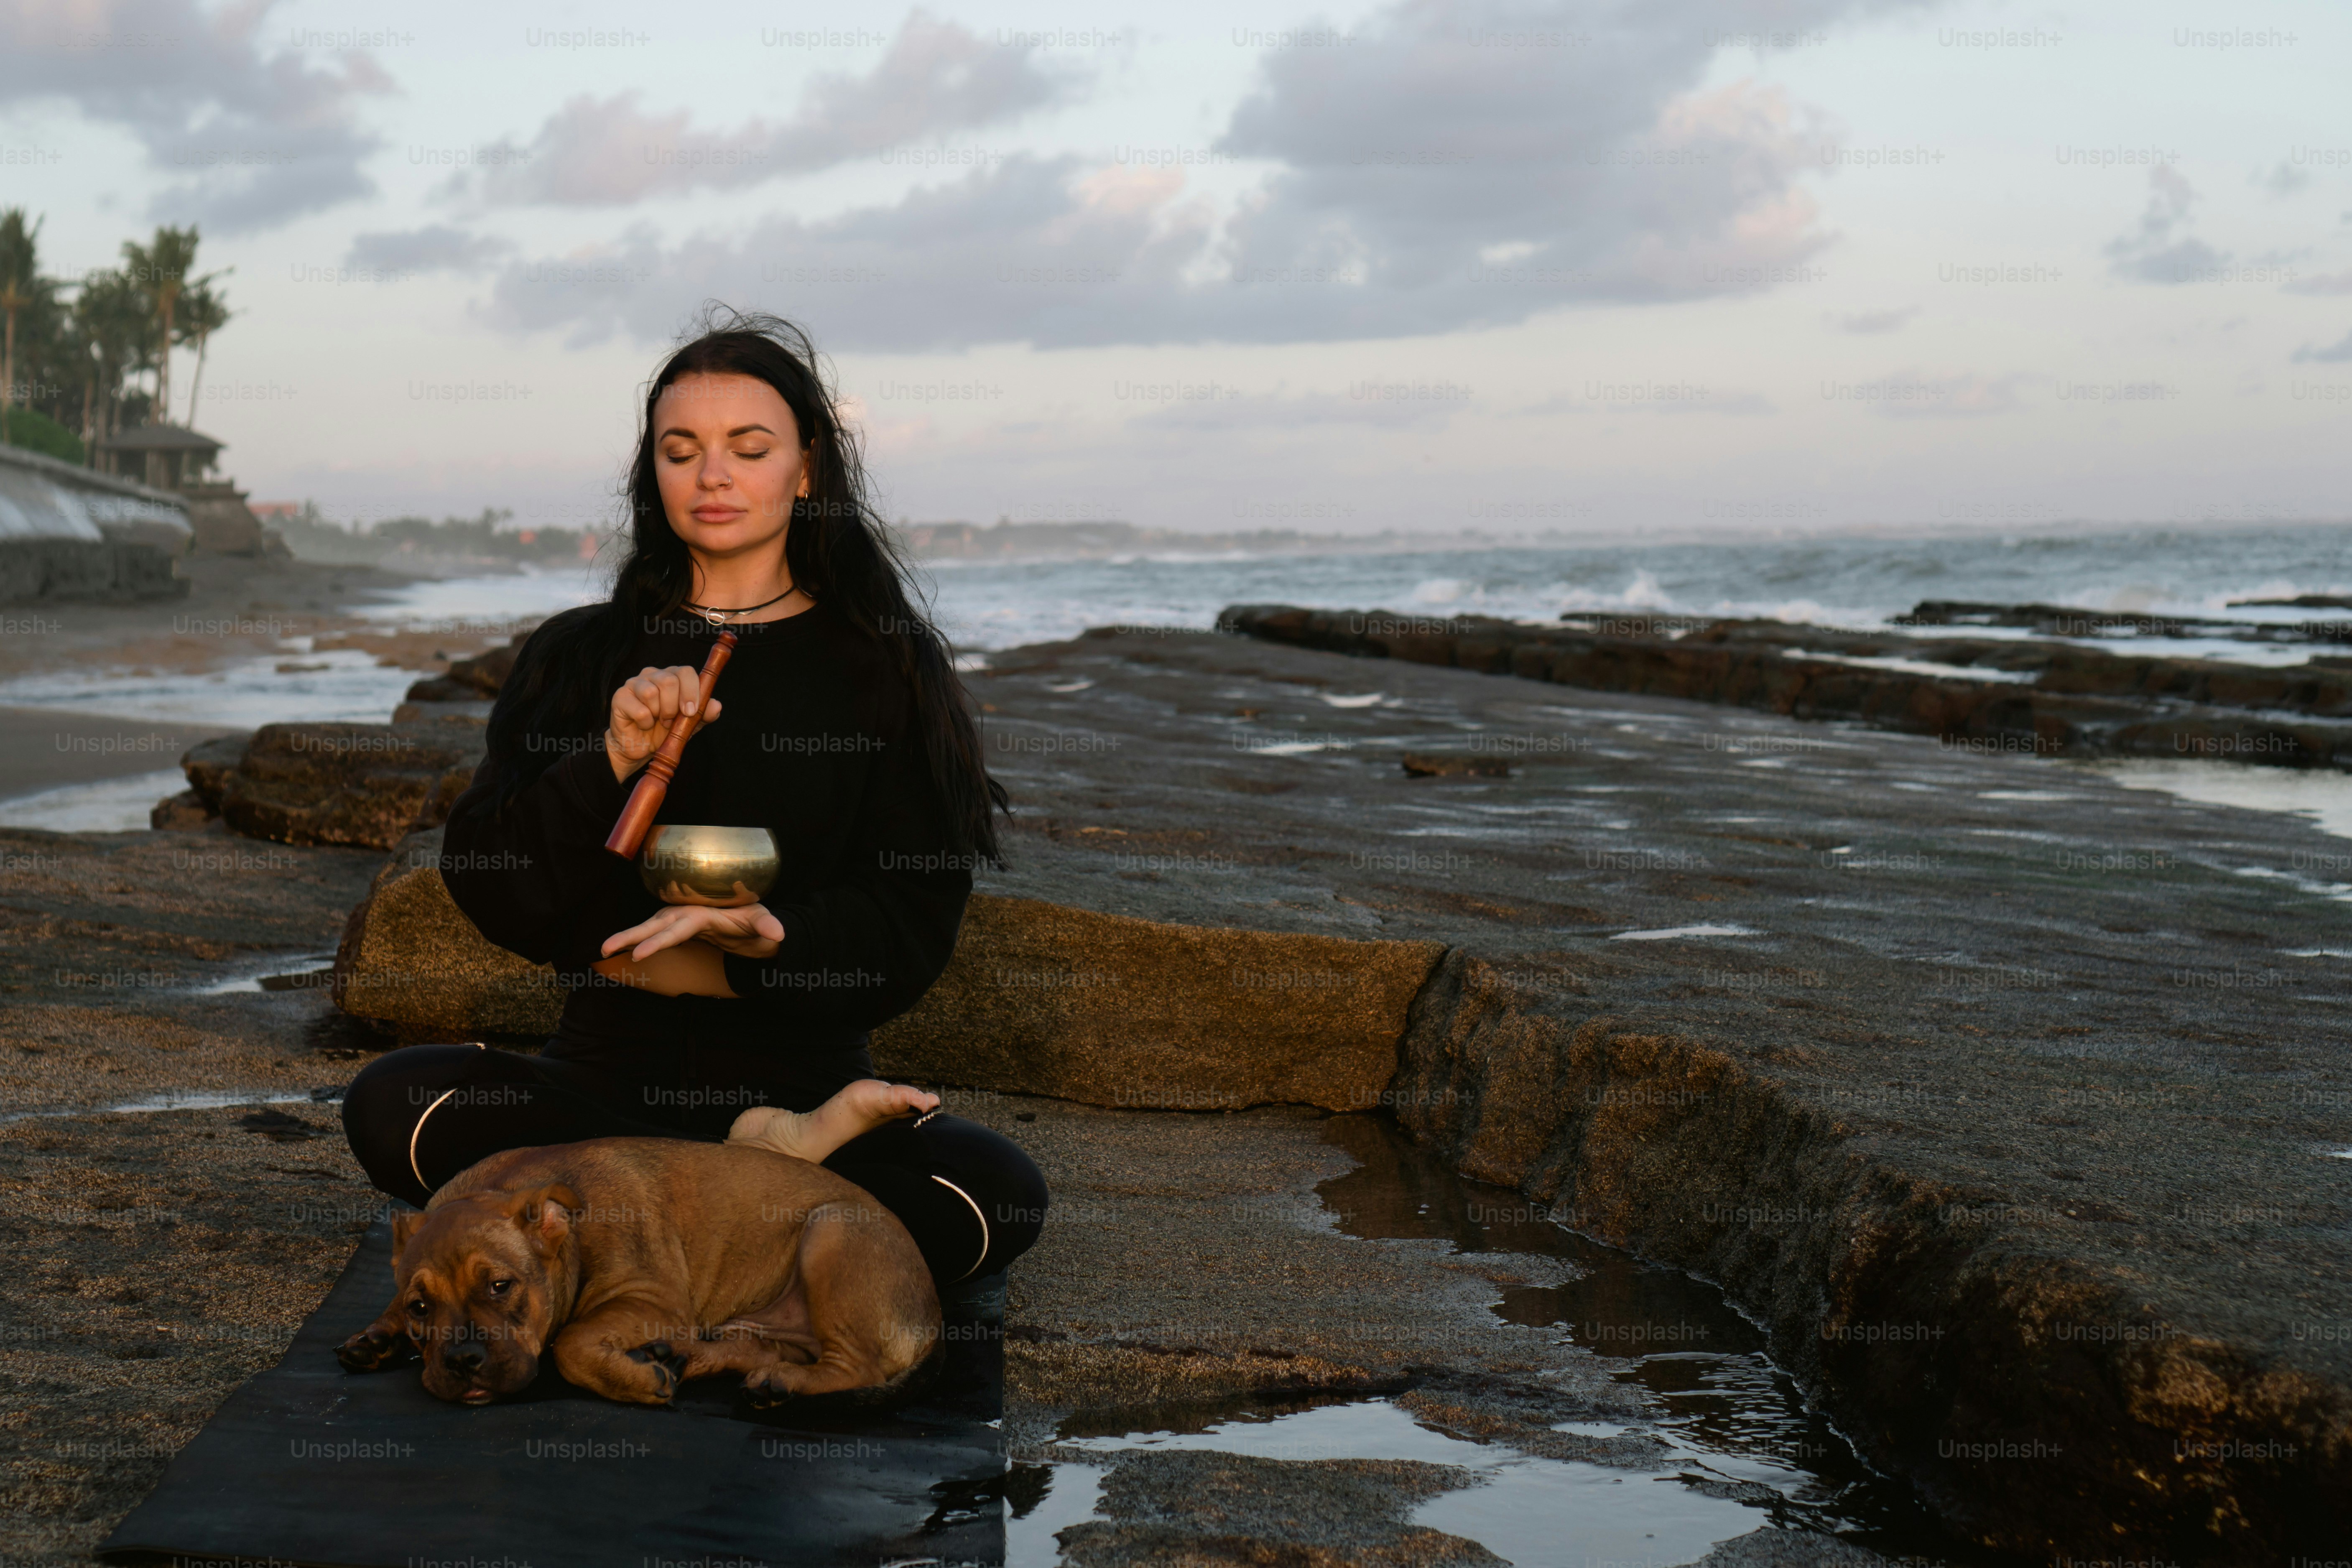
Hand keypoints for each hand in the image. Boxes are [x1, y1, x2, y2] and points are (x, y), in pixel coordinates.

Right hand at [601, 902, 783, 962]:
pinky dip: (634, 939)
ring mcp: (679, 919)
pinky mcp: (676, 926)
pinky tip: (615, 950)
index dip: (659, 940)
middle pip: (656, 925)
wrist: (754, 922)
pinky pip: (652, 932)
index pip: (679, 927)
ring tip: (603, 950)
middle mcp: (687, 913)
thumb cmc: (757, 921)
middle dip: (631, 936)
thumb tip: (779, 933)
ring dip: (627, 937)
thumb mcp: (765, 924)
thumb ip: (769, 926)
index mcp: (705, 913)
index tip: (640, 953)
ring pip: (650, 927)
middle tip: (606, 948)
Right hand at [607, 665, 724, 783]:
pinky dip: (645, 722)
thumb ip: (704, 714)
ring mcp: (634, 683)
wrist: (639, 747)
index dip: (692, 691)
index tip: (691, 711)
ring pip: (652, 692)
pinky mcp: (620, 696)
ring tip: (657, 721)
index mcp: (672, 676)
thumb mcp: (689, 724)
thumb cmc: (663, 731)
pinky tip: (643, 724)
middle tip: (670, 720)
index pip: (686, 671)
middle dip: (673, 706)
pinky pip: (639, 709)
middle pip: (669, 680)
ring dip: (659, 714)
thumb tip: (716, 705)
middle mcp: (652, 674)